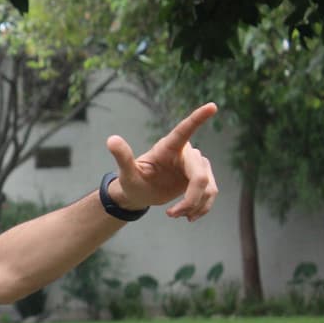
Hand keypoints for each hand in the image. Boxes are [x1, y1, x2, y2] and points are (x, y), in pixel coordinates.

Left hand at [106, 102, 218, 221]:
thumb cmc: (131, 181)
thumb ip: (122, 157)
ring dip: (194, 206)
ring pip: (208, 186)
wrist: (139, 194)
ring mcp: (196, 165)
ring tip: (174, 215)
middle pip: (200, 175)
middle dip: (191, 198)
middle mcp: (185, 153)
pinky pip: (211, 193)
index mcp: (168, 147)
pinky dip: (201, 208)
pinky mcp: (202, 178)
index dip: (198, 118)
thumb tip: (111, 140)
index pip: (185, 130)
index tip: (212, 106)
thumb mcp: (126, 173)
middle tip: (172, 214)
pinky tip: (188, 217)